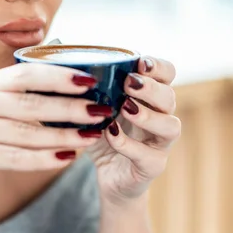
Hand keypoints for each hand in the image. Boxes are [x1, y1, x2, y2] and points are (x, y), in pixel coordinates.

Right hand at [0, 63, 110, 218]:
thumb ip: (16, 103)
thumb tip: (70, 97)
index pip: (24, 74)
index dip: (59, 75)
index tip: (90, 80)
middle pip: (29, 102)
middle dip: (70, 107)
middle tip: (101, 111)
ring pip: (25, 131)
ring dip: (64, 135)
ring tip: (92, 136)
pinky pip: (13, 157)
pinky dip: (43, 158)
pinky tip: (67, 158)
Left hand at [86, 57, 180, 206]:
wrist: (110, 178)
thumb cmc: (104, 136)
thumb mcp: (95, 108)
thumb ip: (88, 86)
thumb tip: (61, 53)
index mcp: (150, 98)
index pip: (167, 75)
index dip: (158, 67)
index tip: (139, 62)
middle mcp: (161, 117)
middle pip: (170, 97)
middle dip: (151, 88)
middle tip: (128, 83)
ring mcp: (160, 144)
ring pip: (171, 126)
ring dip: (148, 115)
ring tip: (126, 108)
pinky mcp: (151, 166)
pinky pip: (146, 155)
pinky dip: (127, 143)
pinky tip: (110, 134)